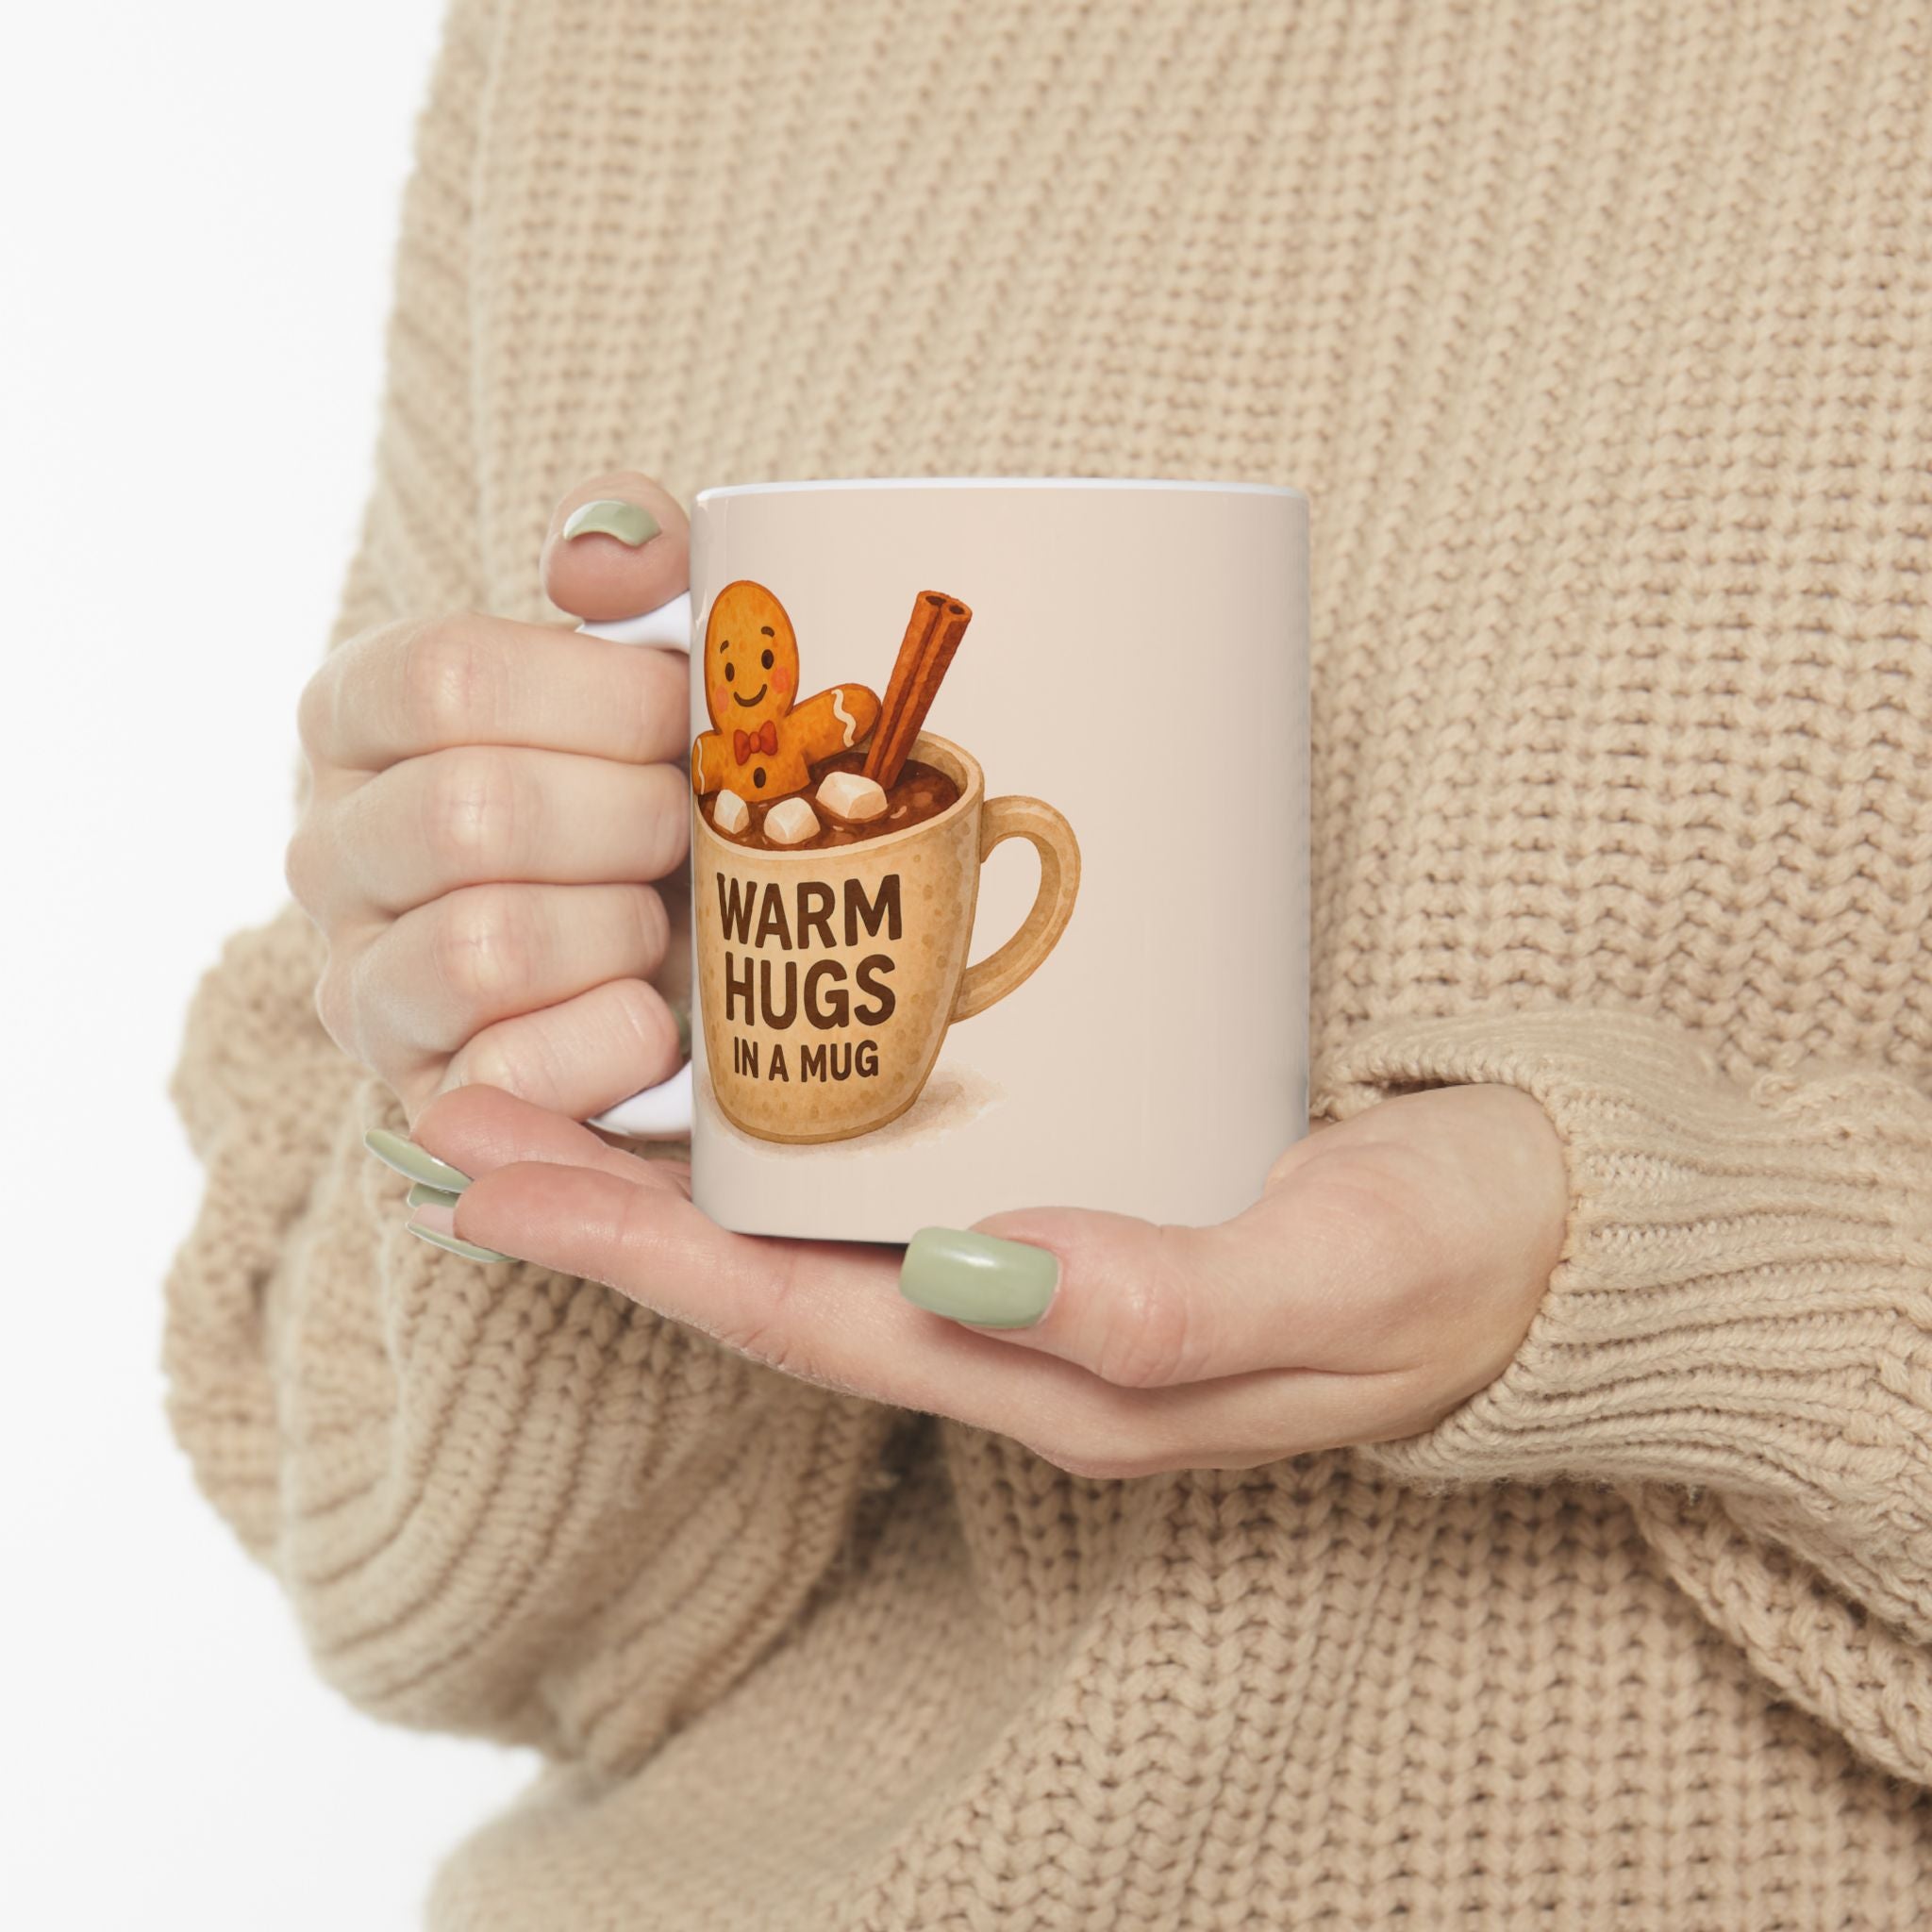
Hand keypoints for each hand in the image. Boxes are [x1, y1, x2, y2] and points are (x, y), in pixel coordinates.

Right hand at [288, 472, 693, 1123]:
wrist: (691, 958)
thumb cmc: (659, 787)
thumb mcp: (655, 657)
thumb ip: (633, 562)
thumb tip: (597, 555)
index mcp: (361, 716)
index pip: (444, 677)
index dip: (598, 697)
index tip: (682, 714)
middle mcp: (330, 849)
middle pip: (473, 814)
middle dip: (632, 820)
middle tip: (692, 828)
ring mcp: (363, 986)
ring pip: (484, 946)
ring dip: (623, 930)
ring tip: (666, 921)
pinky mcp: (425, 1100)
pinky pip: (509, 1075)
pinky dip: (613, 1040)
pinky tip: (657, 1016)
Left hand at [395, 1080, 1568, 1475]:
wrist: (1555, 1233)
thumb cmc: (1456, 1257)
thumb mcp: (1340, 1278)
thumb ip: (1168, 1300)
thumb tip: (974, 1276)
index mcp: (1052, 1372)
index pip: (794, 1317)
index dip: (632, 1253)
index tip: (485, 1177)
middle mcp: (1017, 1327)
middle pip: (766, 1271)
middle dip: (603, 1203)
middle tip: (455, 1108)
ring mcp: (1039, 1262)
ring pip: (815, 1219)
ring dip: (674, 1159)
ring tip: (546, 1073)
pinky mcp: (1081, 1183)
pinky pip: (898, 1166)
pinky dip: (794, 1117)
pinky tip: (747, 1050)